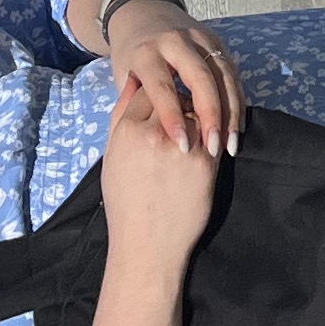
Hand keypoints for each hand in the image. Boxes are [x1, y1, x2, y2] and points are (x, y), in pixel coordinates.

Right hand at [95, 77, 223, 259]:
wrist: (148, 245)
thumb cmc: (125, 203)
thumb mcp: (112, 156)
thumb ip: (121, 116)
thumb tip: (134, 80)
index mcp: (128, 131)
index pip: (147, 91)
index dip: (154, 96)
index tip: (158, 107)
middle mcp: (156, 135)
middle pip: (174, 98)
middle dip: (176, 104)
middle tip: (175, 120)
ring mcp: (184, 148)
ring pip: (196, 112)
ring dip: (195, 118)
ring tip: (187, 138)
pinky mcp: (208, 163)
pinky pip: (212, 132)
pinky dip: (209, 135)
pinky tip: (201, 148)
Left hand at [102, 0, 247, 157]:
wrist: (143, 13)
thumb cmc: (132, 56)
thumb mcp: (122, 78)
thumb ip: (137, 104)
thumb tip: (156, 138)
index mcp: (146, 51)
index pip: (162, 86)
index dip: (172, 116)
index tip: (183, 146)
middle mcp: (174, 41)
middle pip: (200, 77)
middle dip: (210, 115)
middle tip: (214, 147)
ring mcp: (199, 38)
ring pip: (223, 75)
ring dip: (231, 112)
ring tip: (230, 144)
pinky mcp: (216, 41)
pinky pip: (232, 73)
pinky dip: (237, 101)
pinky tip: (237, 126)